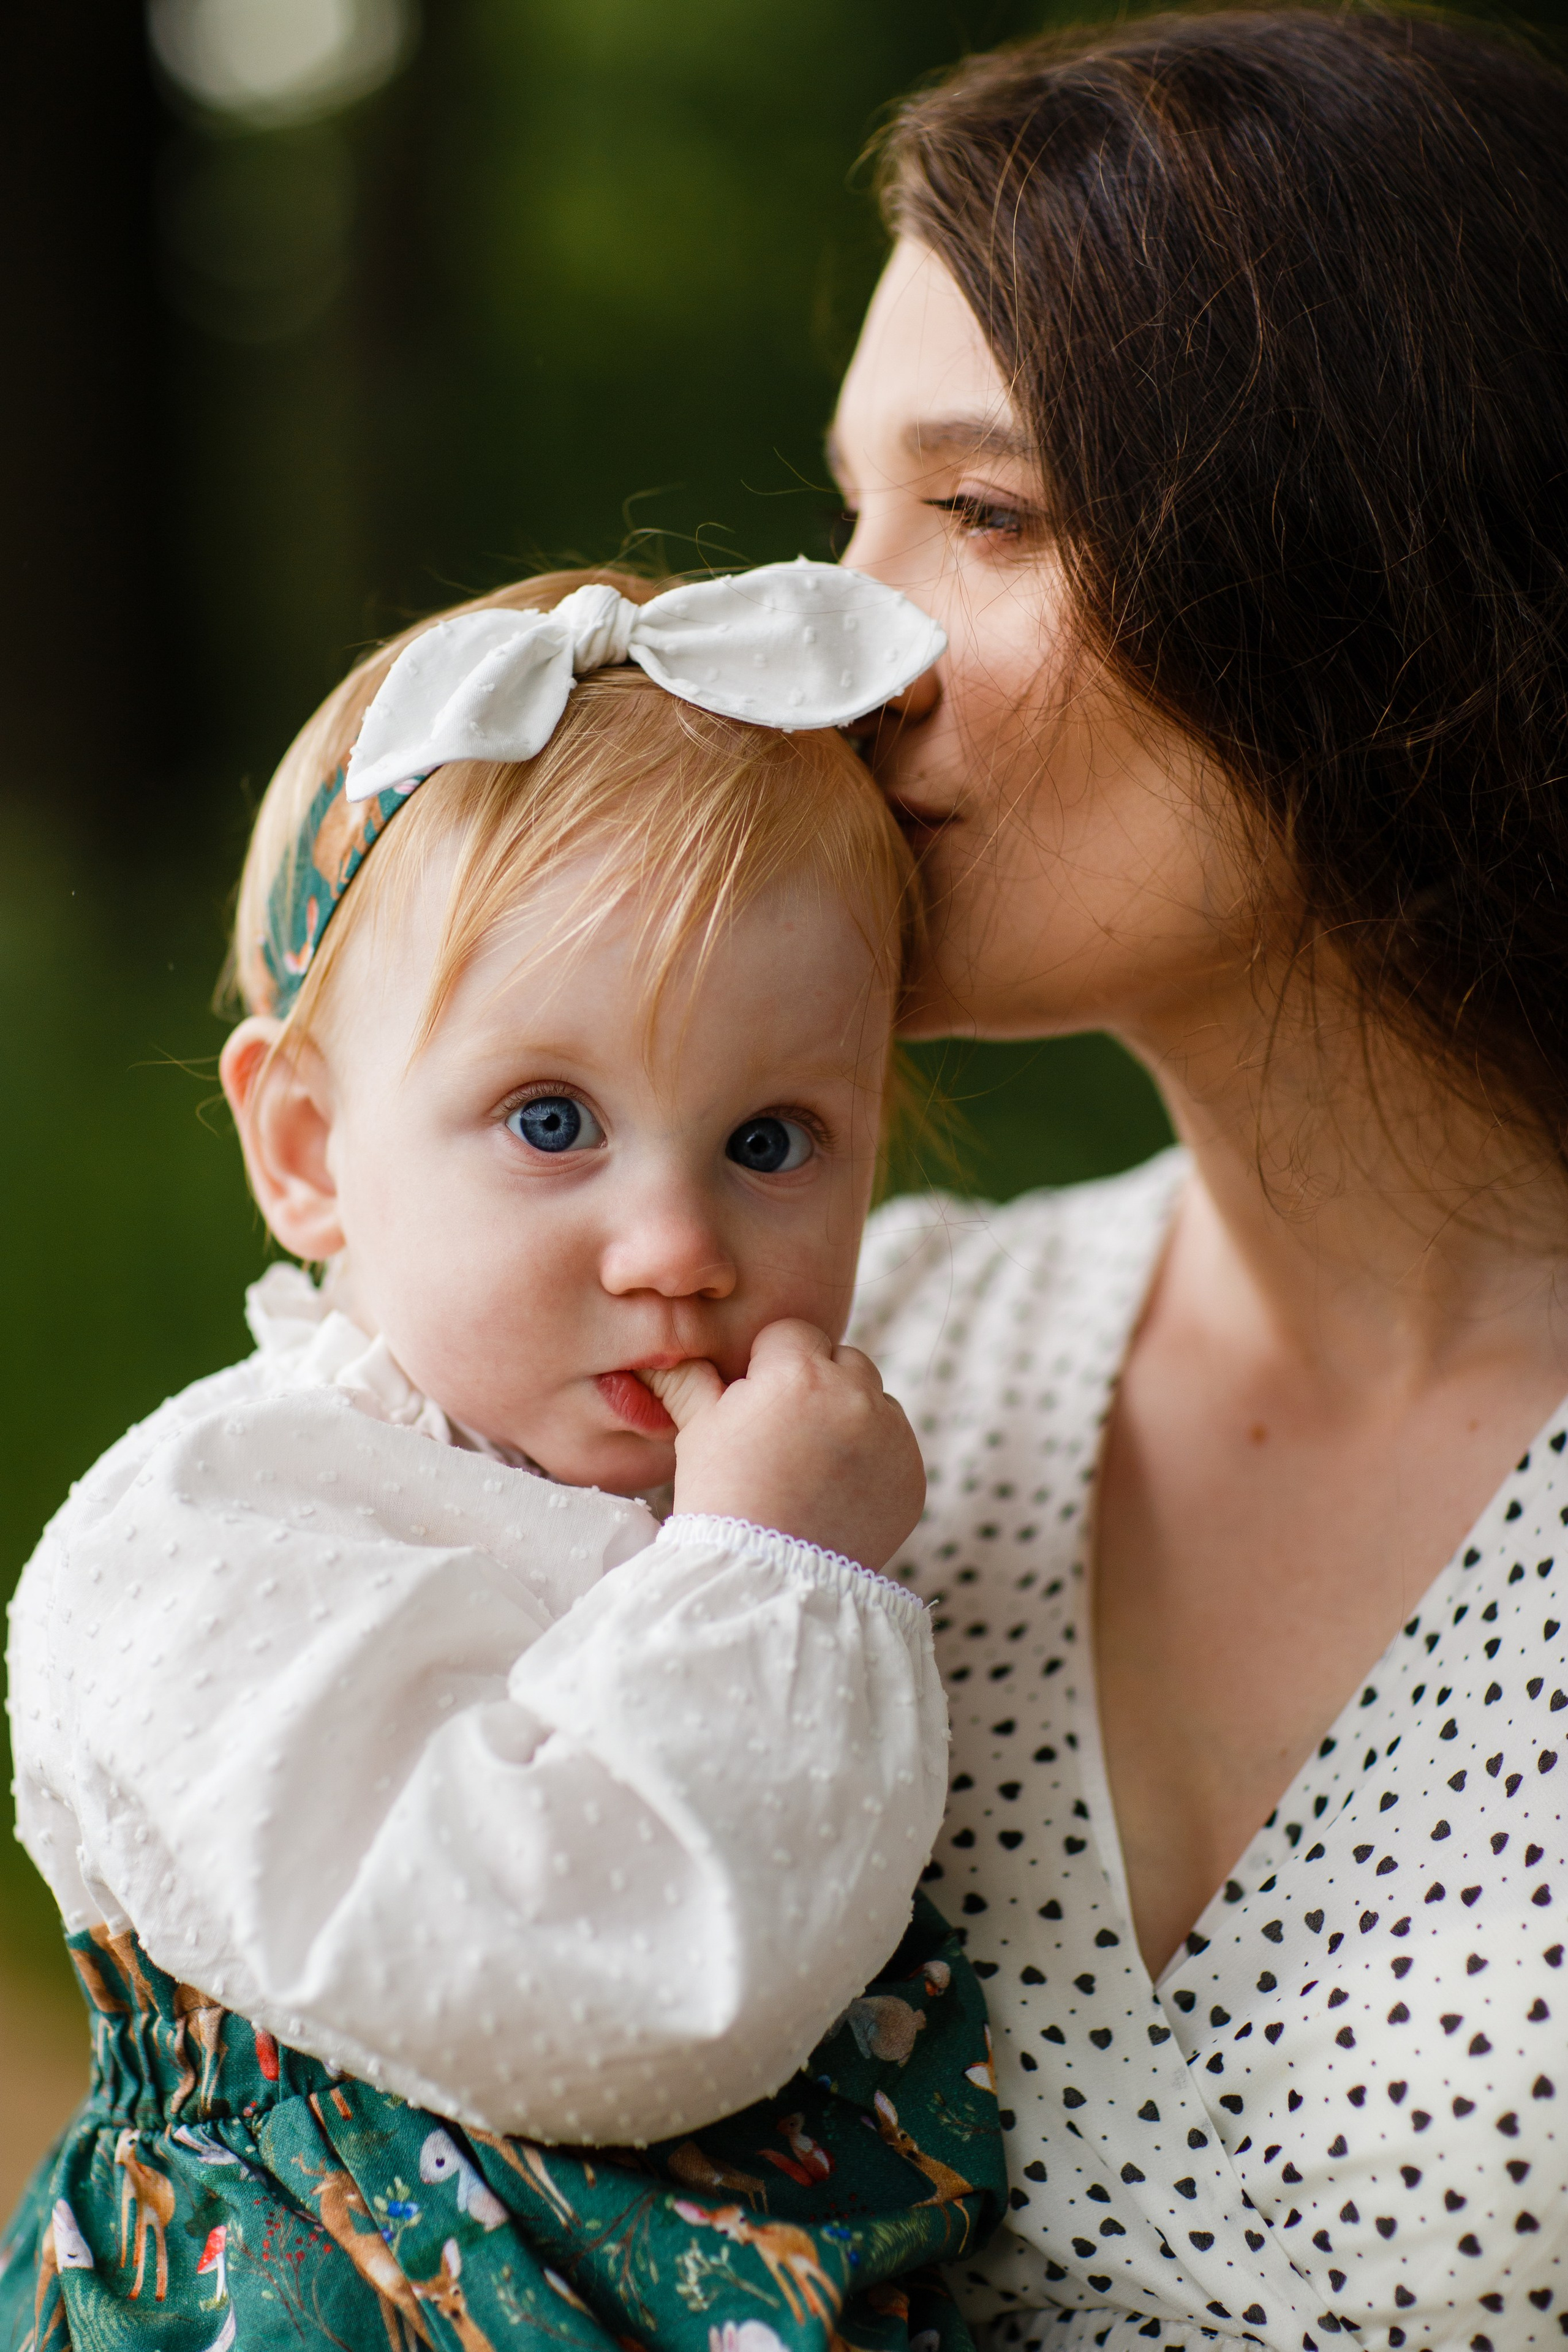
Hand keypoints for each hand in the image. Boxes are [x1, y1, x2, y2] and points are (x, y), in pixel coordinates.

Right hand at [640, 1320, 924, 1572]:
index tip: (756, 1403)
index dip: (769, 1365)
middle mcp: (856, 1393)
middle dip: (817, 1382)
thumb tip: (662, 1353)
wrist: (768, 1580)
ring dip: (850, 1416)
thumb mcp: (698, 1432)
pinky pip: (896, 1445)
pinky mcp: (913, 1475)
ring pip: (873, 1399)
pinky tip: (836, 1489)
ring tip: (811, 1465)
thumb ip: (689, 1380)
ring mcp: (892, 1436)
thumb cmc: (723, 1499)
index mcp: (799, 1372)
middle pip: (842, 1359)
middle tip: (784, 1433)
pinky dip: (873, 1458)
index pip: (793, 1334)